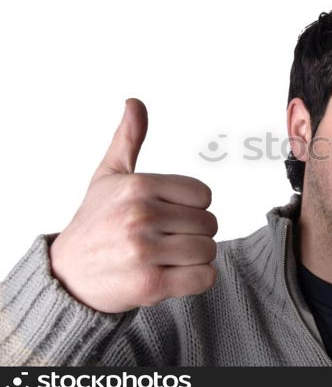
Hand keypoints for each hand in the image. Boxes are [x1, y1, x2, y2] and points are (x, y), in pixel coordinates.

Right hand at [49, 98, 217, 312]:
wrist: (67, 276)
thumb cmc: (95, 222)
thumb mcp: (109, 176)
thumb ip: (128, 140)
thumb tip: (134, 102)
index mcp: (138, 186)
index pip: (203, 195)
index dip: (191, 208)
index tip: (169, 215)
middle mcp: (141, 216)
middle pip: (209, 223)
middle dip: (193, 234)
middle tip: (166, 240)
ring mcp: (145, 251)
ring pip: (208, 250)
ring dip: (195, 258)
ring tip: (167, 257)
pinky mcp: (150, 284)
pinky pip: (203, 277)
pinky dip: (196, 279)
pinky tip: (174, 275)